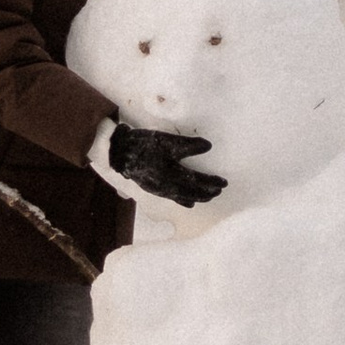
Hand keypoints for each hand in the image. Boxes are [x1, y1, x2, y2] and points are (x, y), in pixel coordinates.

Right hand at [91, 120, 226, 206]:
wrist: (120, 153)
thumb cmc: (145, 145)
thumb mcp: (167, 141)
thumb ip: (188, 145)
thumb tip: (209, 146)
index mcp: (173, 174)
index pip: (198, 181)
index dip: (212, 182)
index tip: (224, 183)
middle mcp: (168, 186)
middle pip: (192, 193)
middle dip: (207, 193)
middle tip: (220, 191)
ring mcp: (160, 189)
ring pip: (183, 197)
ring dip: (198, 197)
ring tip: (208, 197)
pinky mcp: (153, 189)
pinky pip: (173, 198)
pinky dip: (184, 200)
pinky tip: (189, 203)